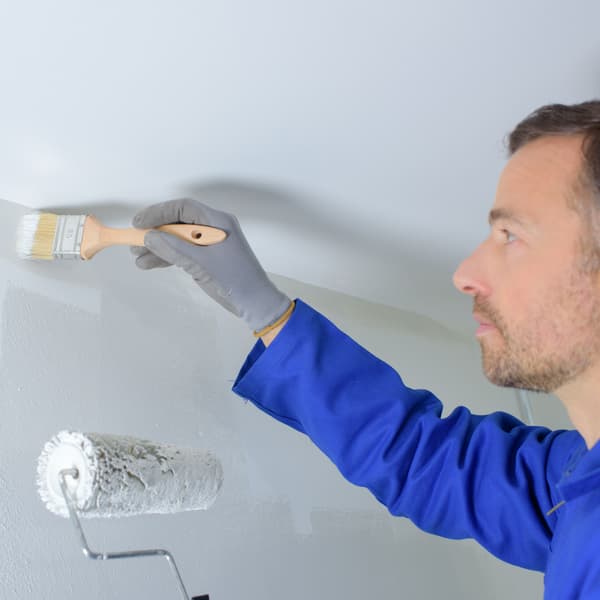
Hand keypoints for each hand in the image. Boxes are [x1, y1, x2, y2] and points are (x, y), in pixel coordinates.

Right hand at [131, 198, 291, 333]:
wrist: (255, 303)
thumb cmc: (234, 280)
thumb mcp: (201, 263)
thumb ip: (173, 249)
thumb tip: (148, 237)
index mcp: (218, 222)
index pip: (184, 208)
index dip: (159, 212)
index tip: (138, 223)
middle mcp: (214, 228)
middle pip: (178, 223)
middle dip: (155, 232)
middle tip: (133, 242)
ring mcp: (211, 244)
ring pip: (179, 239)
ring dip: (158, 247)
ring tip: (137, 258)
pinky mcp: (208, 259)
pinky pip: (184, 252)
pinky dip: (168, 257)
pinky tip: (149, 264)